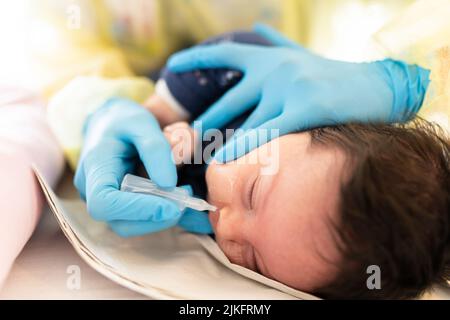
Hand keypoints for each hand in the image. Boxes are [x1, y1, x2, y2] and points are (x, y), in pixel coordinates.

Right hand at [74, 98, 211, 235]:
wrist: (111, 122)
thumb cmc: (124, 120)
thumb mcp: (141, 123)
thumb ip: (155, 149)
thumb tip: (168, 184)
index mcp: (95, 167)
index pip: (104, 203)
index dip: (137, 209)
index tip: (170, 205)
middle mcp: (93, 190)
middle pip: (120, 223)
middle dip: (156, 218)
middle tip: (186, 201)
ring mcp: (104, 200)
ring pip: (131, 225)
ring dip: (160, 218)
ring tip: (184, 197)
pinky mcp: (118, 205)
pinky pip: (138, 219)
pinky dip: (161, 215)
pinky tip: (181, 202)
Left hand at [168, 24, 429, 161]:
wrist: (377, 88)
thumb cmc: (335, 76)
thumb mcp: (303, 55)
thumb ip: (277, 42)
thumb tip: (258, 26)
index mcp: (272, 58)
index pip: (227, 53)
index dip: (197, 58)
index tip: (172, 64)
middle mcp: (275, 70)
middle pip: (230, 99)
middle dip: (207, 121)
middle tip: (187, 138)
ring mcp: (289, 89)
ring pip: (246, 121)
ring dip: (221, 141)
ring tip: (203, 158)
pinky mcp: (305, 108)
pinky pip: (267, 132)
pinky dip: (245, 146)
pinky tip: (227, 159)